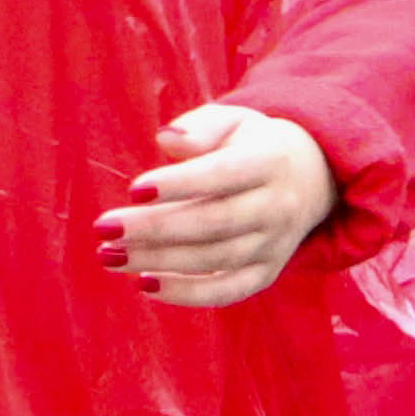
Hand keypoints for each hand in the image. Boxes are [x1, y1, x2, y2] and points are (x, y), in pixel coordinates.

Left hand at [103, 100, 338, 307]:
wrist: (310, 177)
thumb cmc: (251, 145)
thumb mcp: (233, 120)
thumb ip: (200, 127)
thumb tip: (166, 141)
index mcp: (270, 162)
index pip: (222, 175)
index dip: (179, 184)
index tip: (133, 190)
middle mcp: (278, 207)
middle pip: (214, 222)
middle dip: (155, 229)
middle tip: (104, 229)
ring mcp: (275, 244)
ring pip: (215, 260)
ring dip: (160, 262)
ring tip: (111, 257)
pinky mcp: (266, 273)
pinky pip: (228, 292)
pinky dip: (188, 294)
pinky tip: (145, 285)